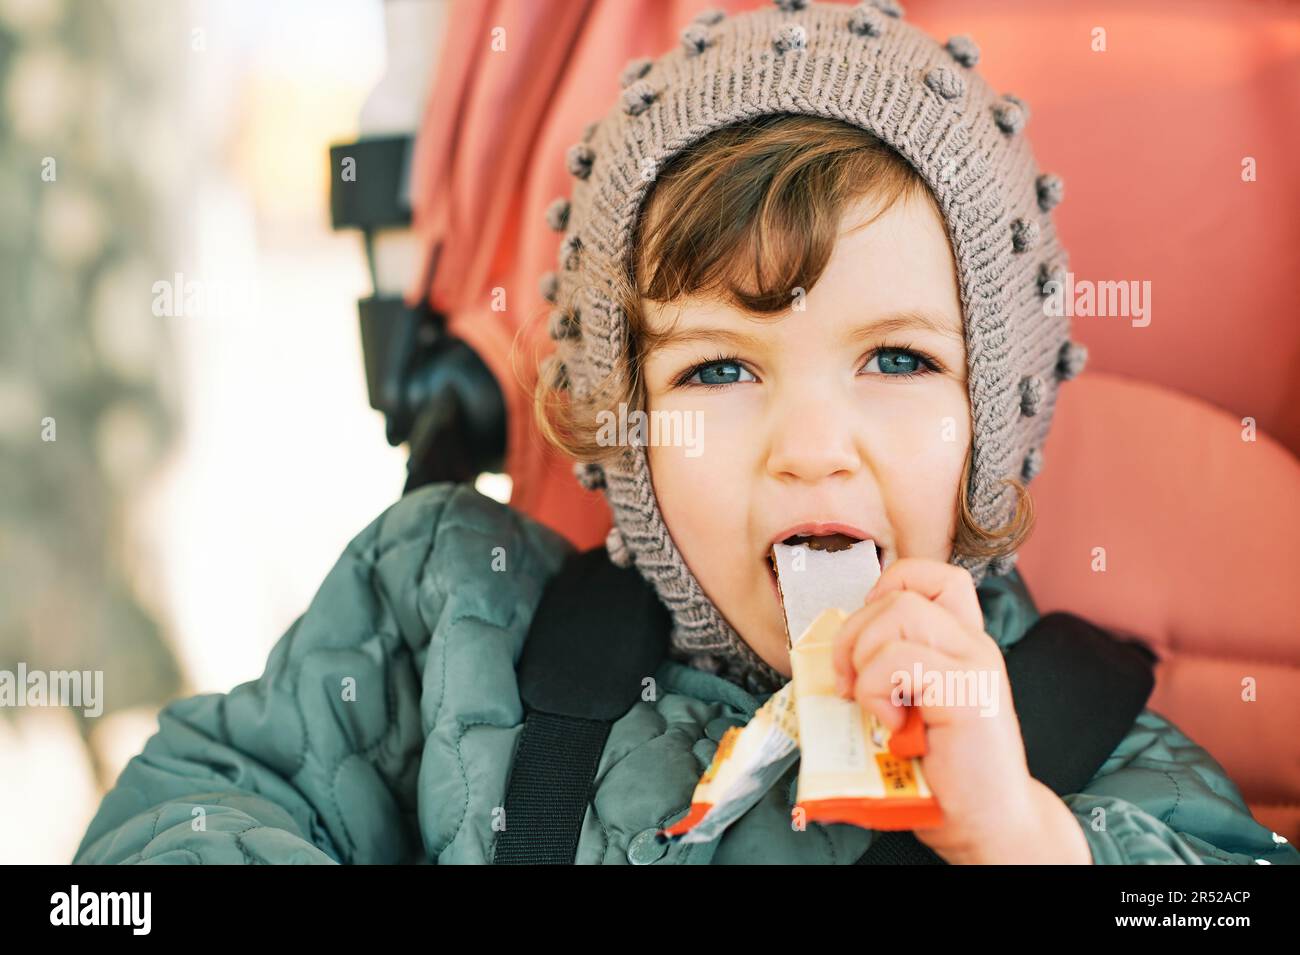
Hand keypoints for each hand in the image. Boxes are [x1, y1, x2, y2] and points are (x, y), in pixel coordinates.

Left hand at [830, 557, 1090, 863]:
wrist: (989, 823)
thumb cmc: (943, 771)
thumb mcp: (911, 707)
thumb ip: (890, 671)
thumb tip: (832, 654)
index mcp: (961, 643)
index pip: (932, 575)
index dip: (888, 586)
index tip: (865, 635)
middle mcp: (973, 645)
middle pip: (899, 593)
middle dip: (853, 634)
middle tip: (847, 684)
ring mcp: (975, 665)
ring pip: (898, 614)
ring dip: (864, 660)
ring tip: (873, 706)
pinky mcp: (967, 694)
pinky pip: (898, 662)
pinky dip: (876, 692)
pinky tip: (893, 727)